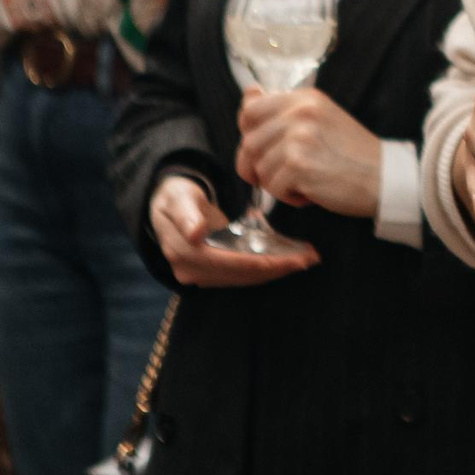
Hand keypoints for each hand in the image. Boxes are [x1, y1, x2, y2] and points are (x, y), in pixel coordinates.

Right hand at [148, 172, 316, 286]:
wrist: (166, 205)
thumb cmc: (175, 196)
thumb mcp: (178, 198)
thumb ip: (187, 214)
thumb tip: (196, 233)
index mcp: (184, 254)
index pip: (227, 264)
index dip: (258, 263)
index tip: (287, 260)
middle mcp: (192, 271)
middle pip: (240, 274)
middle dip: (276, 268)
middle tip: (308, 259)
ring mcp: (202, 274)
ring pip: (245, 277)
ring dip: (276, 270)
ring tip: (306, 259)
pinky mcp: (213, 272)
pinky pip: (243, 273)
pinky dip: (267, 267)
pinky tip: (289, 258)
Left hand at [234, 88, 382, 216]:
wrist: (385, 177)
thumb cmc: (352, 154)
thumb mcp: (320, 119)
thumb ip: (283, 110)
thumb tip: (249, 94)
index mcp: (304, 98)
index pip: (250, 110)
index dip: (249, 135)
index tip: (266, 148)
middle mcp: (300, 112)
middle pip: (248, 143)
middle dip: (258, 167)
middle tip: (283, 176)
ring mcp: (299, 137)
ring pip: (258, 168)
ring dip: (277, 183)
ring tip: (305, 181)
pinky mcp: (299, 165)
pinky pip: (272, 187)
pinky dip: (288, 197)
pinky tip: (310, 192)